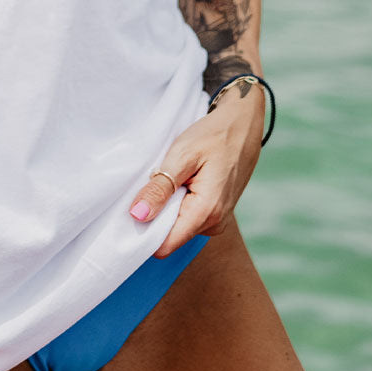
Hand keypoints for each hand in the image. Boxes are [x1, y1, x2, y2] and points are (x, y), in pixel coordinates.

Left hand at [128, 84, 265, 257]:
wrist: (242, 125)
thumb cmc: (213, 136)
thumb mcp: (182, 156)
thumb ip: (160, 188)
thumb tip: (137, 216)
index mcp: (206, 212)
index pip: (165, 245)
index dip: (143, 233)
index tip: (129, 211)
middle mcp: (214, 224)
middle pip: (169, 237)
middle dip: (154, 216)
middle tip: (150, 185)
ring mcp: (217, 221)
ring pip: (177, 227)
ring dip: (166, 207)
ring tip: (168, 178)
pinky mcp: (216, 214)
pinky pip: (187, 217)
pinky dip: (177, 202)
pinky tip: (179, 182)